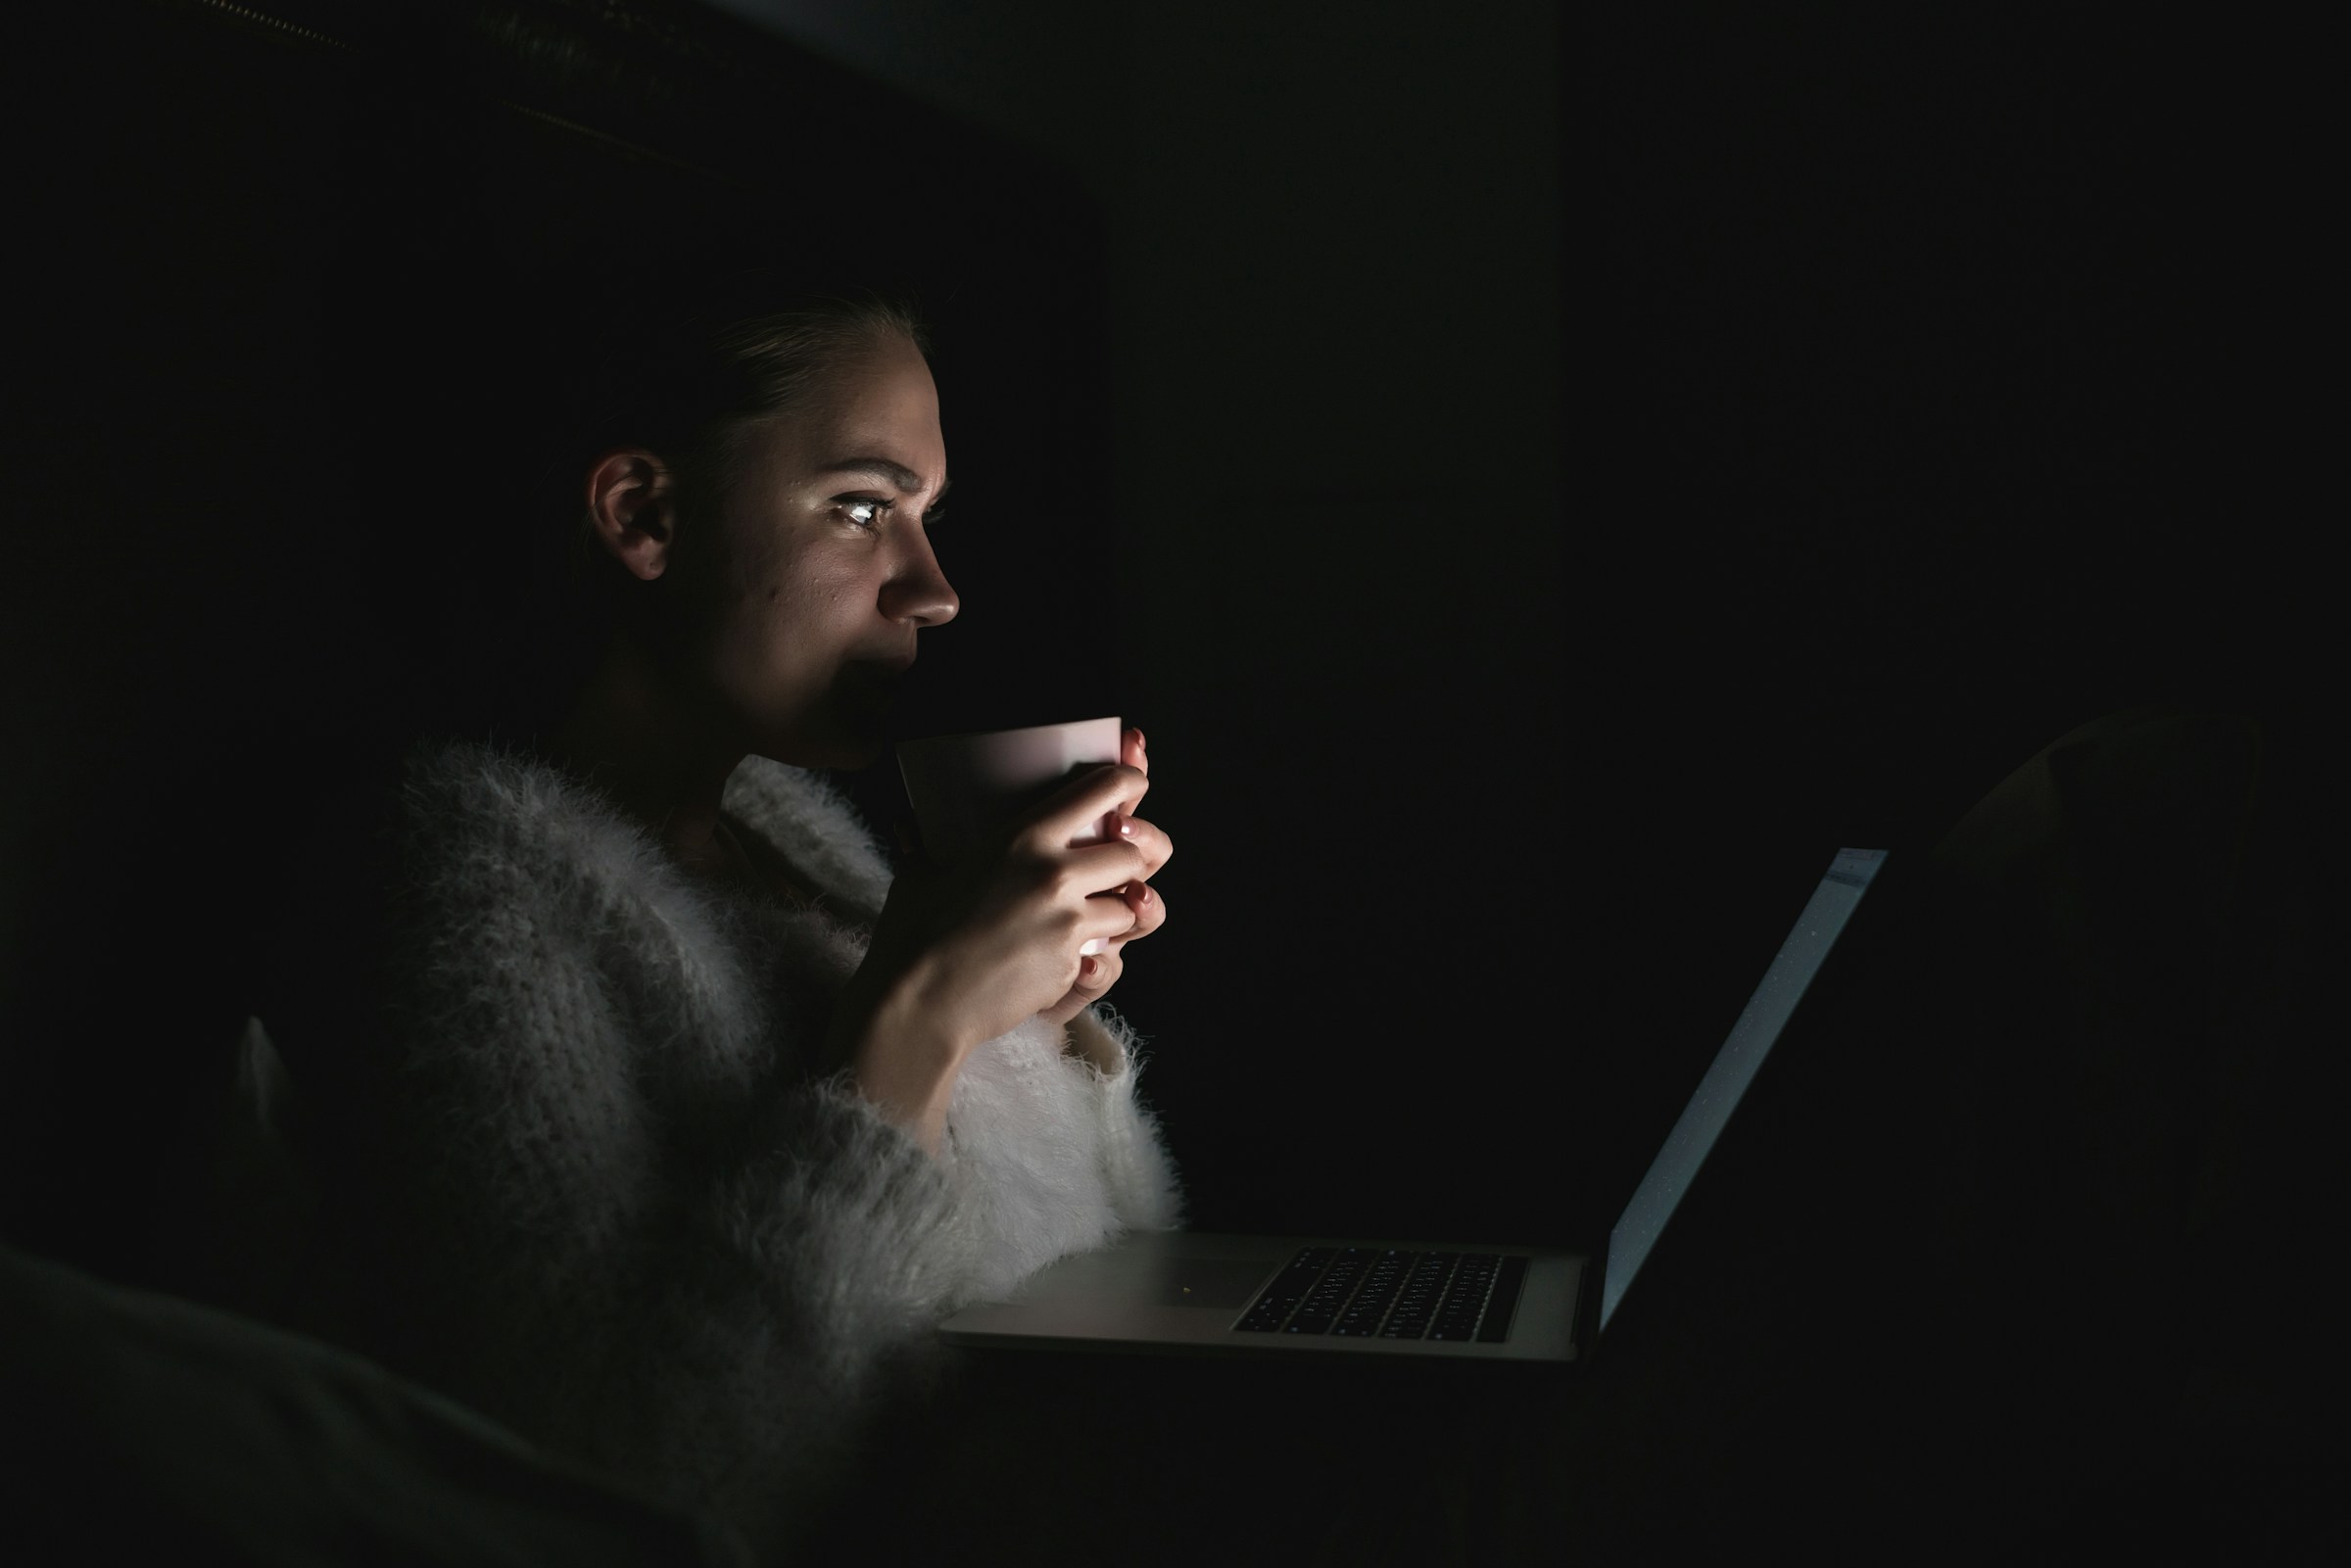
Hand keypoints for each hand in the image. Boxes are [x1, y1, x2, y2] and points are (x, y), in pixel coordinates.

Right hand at [848, 725, 1172, 1073]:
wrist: (919, 1005)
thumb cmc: (912, 936)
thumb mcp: (926, 870)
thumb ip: (939, 843)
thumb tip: (912, 819)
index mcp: (1024, 837)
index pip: (1107, 790)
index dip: (1129, 785)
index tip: (1130, 788)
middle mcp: (1056, 875)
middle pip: (1135, 854)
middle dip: (1131, 863)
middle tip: (1108, 871)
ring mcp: (1069, 924)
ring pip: (1133, 908)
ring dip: (1117, 914)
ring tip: (1087, 919)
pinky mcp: (1072, 968)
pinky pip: (1107, 957)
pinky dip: (1092, 957)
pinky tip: (1057, 960)